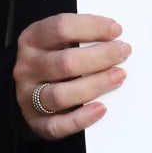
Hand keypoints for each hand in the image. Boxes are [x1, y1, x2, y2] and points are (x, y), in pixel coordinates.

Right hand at [14, 13, 128, 140]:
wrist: (28, 92)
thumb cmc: (52, 60)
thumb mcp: (58, 41)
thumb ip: (81, 36)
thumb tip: (115, 38)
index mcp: (32, 40)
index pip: (61, 28)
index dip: (92, 27)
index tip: (116, 30)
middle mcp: (28, 67)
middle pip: (66, 62)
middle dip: (101, 56)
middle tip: (123, 53)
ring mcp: (29, 96)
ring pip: (62, 94)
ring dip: (96, 85)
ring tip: (118, 76)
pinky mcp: (37, 122)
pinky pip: (59, 125)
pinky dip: (82, 118)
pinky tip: (101, 108)